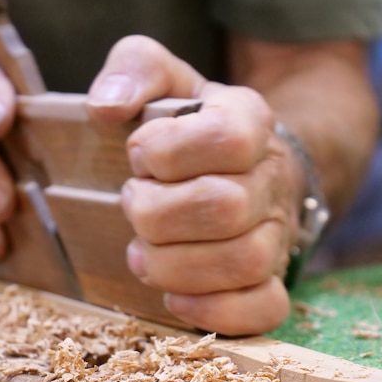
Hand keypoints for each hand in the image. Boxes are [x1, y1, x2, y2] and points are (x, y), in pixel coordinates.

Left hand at [86, 36, 302, 335]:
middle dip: (159, 215)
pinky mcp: (272, 279)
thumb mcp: (165, 80)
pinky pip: (266, 309)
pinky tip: (174, 297)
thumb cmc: (189, 126)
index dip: (169, 152)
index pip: (229, 138)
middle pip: (228, 208)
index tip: (138, 155)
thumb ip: (135, 69)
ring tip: (140, 255)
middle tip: (133, 207)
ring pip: (245, 262)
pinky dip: (215, 311)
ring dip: (175, 266)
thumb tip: (105, 106)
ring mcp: (277, 233)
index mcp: (250, 121)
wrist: (241, 166)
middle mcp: (271, 178)